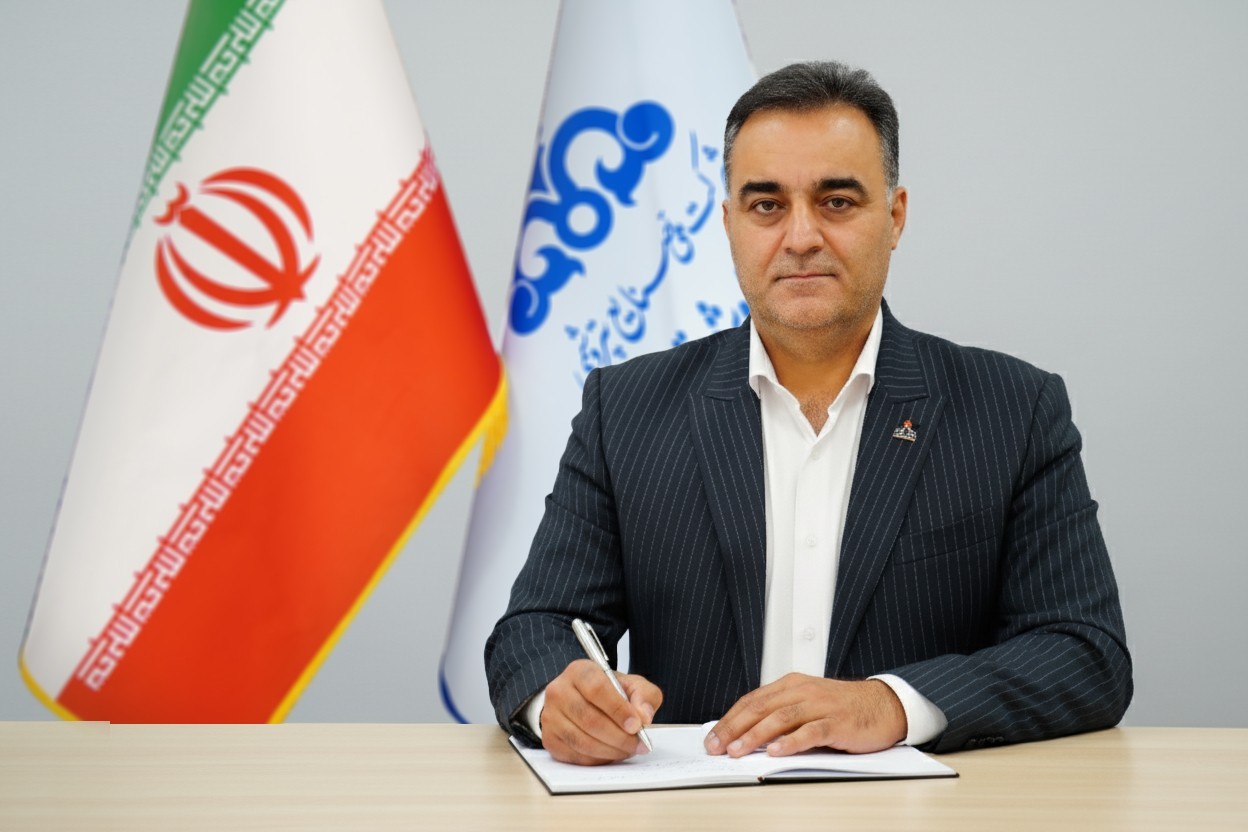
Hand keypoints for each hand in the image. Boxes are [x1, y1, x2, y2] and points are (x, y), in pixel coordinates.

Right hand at [540, 659, 662, 765]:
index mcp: (579, 671)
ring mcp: (550, 716)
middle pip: (589, 719)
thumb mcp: (631, 685)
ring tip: (628, 750)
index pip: (597, 689)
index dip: (618, 710)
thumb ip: (644, 695)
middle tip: (638, 744)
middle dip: (619, 737)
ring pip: (582, 741)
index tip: (637, 725)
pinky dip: (597, 759)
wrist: (582, 701)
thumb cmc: (609, 693)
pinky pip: (575, 755)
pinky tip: (611, 754)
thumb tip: (644, 716)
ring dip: (610, 751)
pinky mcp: (549, 738)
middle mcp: (559, 691)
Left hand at [704, 675, 905, 756]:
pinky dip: (790, 742)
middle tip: (717, 746)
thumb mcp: (807, 703)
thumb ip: (780, 713)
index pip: (751, 701)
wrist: (884, 705)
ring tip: (738, 751)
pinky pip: (810, 732)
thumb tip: (745, 734)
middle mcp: (803, 691)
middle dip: (734, 728)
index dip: (729, 719)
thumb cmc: (842, 707)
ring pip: (780, 718)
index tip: (712, 737)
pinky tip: (775, 752)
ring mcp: (820, 706)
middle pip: (760, 708)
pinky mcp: (837, 722)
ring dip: (755, 735)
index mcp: (791, 684)